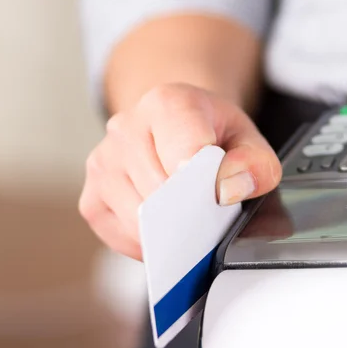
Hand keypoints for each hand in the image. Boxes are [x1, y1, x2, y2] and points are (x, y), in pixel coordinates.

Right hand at [78, 83, 280, 259]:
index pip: (185, 153)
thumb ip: (255, 164)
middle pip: (160, 193)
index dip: (204, 184)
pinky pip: (120, 237)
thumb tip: (227, 190)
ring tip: (187, 217)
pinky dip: (146, 244)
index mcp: (167, 104)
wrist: (174, 126)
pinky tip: (163, 228)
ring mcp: (102, 163)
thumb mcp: (248, 140)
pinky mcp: (91, 199)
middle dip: (190, 214)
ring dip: (168, 232)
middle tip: (209, 214)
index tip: (218, 197)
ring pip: (138, 220)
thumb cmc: (209, 135)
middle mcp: (125, 128)